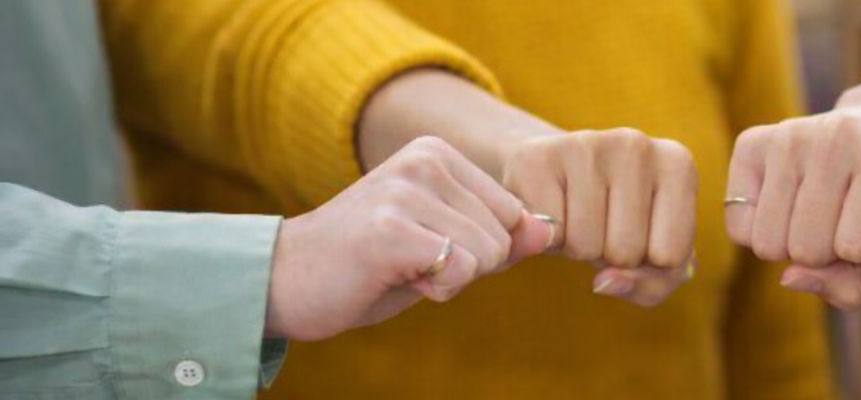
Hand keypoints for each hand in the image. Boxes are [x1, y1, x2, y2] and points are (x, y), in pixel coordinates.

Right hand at [265, 137, 551, 340]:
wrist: (284, 280)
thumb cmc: (370, 266)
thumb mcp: (446, 244)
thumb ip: (500, 237)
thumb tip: (549, 230)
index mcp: (438, 153)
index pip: (514, 213)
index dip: (484, 250)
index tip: (432, 249)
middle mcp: (424, 160)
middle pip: (505, 235)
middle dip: (469, 266)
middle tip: (412, 261)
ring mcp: (406, 191)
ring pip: (487, 255)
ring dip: (450, 279)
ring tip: (400, 267)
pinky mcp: (391, 228)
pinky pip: (461, 270)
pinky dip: (437, 289)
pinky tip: (394, 276)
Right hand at [500, 128, 697, 306]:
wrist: (549, 176)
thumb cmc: (613, 219)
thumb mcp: (652, 258)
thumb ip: (652, 285)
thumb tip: (604, 283)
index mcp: (677, 165)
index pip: (672, 256)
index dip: (648, 261)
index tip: (637, 231)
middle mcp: (637, 145)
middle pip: (627, 253)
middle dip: (609, 255)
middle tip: (599, 224)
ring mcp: (587, 145)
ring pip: (586, 248)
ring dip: (576, 248)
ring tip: (575, 216)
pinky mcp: (537, 158)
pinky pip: (547, 237)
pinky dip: (544, 239)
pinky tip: (549, 210)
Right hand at [726, 107, 860, 308]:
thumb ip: (856, 283)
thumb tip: (788, 277)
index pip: (858, 247)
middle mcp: (838, 133)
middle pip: (808, 250)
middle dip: (826, 252)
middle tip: (844, 217)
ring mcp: (789, 134)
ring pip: (769, 243)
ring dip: (791, 244)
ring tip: (818, 210)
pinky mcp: (751, 141)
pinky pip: (739, 228)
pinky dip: (760, 231)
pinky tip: (787, 201)